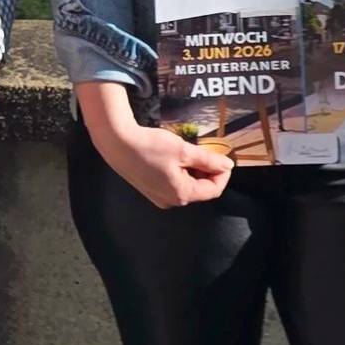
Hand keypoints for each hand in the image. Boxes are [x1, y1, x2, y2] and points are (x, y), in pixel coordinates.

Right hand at [77, 82, 231, 209]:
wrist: (117, 143)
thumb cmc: (150, 146)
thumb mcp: (183, 150)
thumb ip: (208, 159)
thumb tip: (228, 165)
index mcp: (182, 194)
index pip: (213, 189)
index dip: (222, 173)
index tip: (223, 157)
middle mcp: (171, 201)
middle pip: (200, 189)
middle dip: (207, 171)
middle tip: (204, 151)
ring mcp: (159, 197)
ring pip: (187, 186)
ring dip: (193, 170)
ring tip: (187, 152)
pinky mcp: (150, 190)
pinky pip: (173, 184)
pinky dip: (179, 172)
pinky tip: (173, 157)